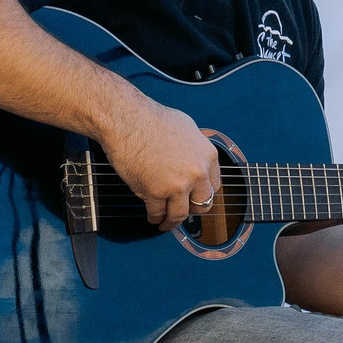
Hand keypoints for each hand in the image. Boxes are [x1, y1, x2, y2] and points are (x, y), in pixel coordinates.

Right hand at [101, 95, 222, 227]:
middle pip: (202, 204)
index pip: (214, 186)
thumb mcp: (188, 129)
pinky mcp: (155, 192)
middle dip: (191, 210)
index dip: (203, 194)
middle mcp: (197, 173)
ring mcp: (177, 185)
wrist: (128, 120)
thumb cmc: (153, 119)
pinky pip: (157, 213)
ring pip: (180, 215)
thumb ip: (194, 150)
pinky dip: (154, 218)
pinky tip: (152, 217)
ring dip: (172, 222)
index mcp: (208, 156)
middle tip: (183, 211)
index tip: (196, 198)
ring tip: (166, 223)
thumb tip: (194, 159)